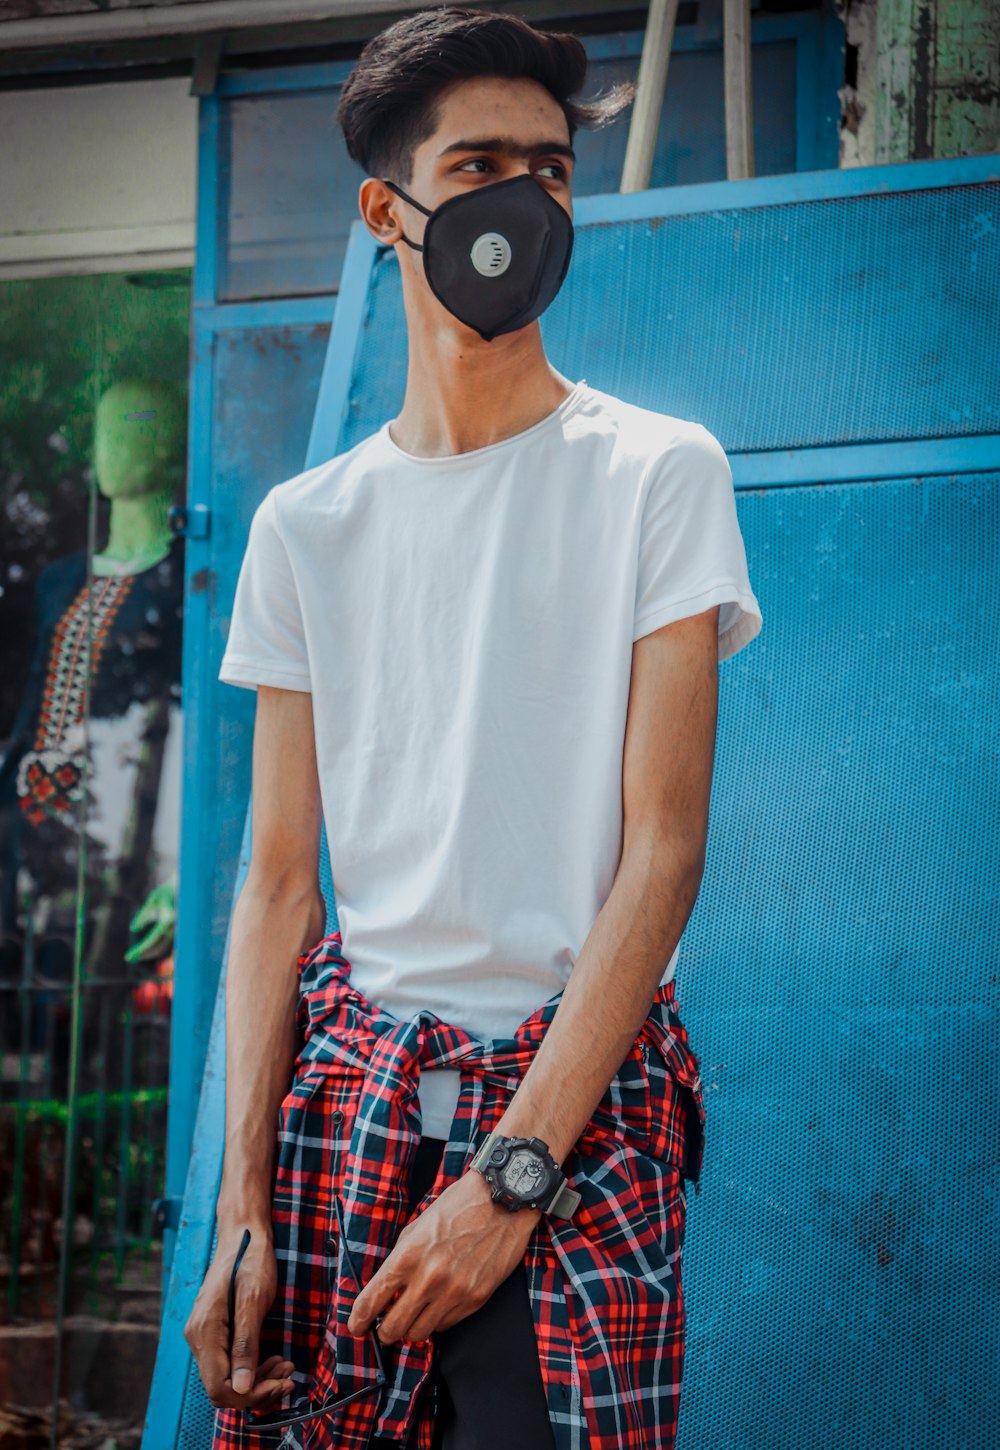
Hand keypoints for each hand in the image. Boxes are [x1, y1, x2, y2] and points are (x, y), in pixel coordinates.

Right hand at [184, 1224, 296, 1411]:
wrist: (244, 1233)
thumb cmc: (251, 1260)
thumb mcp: (254, 1300)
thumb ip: (245, 1344)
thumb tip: (242, 1389)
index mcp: (204, 1331)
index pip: (220, 1388)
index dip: (251, 1396)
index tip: (281, 1385)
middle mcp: (198, 1338)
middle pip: (222, 1388)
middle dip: (257, 1389)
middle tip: (288, 1377)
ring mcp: (203, 1335)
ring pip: (226, 1378)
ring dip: (257, 1380)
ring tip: (285, 1366)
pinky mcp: (214, 1332)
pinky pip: (228, 1364)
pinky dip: (251, 1368)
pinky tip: (272, 1359)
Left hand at [346, 1169, 539, 1342]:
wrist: (501, 1202)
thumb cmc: (457, 1208)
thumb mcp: (417, 1226)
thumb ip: (400, 1259)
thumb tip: (386, 1289)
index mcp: (408, 1256)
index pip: (372, 1301)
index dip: (358, 1320)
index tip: (355, 1326)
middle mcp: (428, 1279)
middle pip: (393, 1329)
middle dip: (384, 1332)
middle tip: (385, 1328)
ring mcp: (453, 1293)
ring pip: (419, 1334)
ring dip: (412, 1329)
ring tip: (414, 1316)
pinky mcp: (475, 1300)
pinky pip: (446, 1325)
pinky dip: (438, 1320)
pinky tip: (439, 1304)